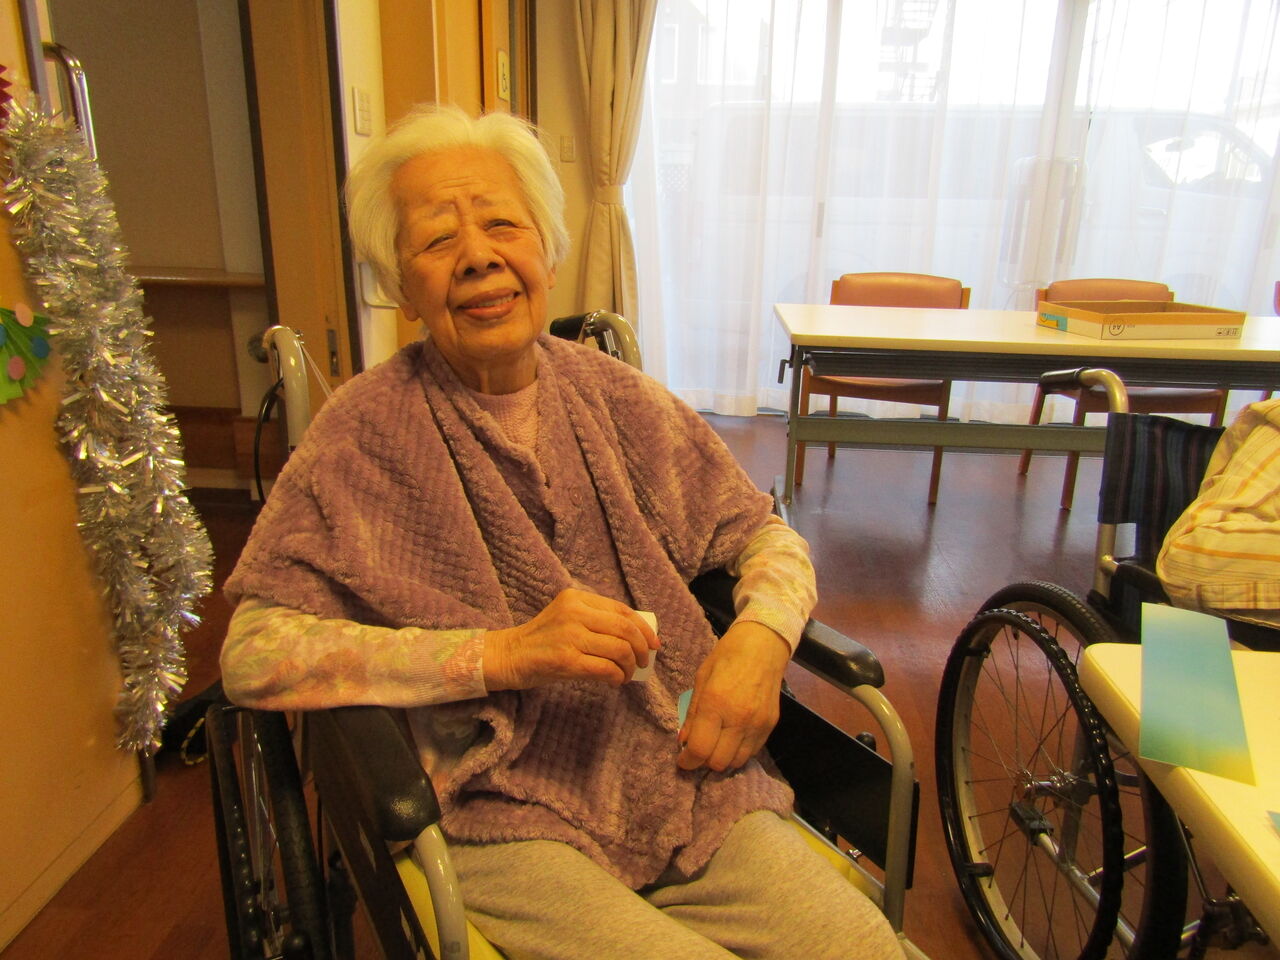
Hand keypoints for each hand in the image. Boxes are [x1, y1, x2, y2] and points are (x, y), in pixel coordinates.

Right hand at [483, 588, 658, 689]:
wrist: (509, 656)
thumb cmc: (542, 640)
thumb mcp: (566, 617)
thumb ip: (594, 620)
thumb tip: (636, 637)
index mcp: (576, 598)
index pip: (621, 610)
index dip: (643, 628)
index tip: (653, 643)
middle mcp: (574, 612)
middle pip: (624, 629)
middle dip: (642, 648)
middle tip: (644, 661)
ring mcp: (569, 636)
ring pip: (619, 650)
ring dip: (630, 666)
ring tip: (627, 674)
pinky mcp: (566, 660)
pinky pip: (605, 669)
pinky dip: (617, 677)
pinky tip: (615, 681)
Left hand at [677, 621, 790, 771]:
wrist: (763, 645)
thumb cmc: (727, 657)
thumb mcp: (701, 679)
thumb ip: (693, 713)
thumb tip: (684, 740)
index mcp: (716, 704)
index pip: (700, 749)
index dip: (687, 761)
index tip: (682, 760)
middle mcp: (739, 718)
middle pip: (718, 762)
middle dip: (703, 761)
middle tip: (698, 749)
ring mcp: (757, 724)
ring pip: (736, 762)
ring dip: (722, 758)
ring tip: (715, 744)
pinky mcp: (770, 725)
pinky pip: (752, 752)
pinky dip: (739, 752)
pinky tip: (731, 738)